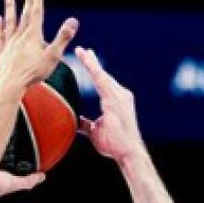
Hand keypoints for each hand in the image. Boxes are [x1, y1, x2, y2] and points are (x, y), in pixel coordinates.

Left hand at [0, 0, 78, 91]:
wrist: (11, 85)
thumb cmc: (33, 73)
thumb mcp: (53, 56)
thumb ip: (63, 37)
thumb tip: (74, 20)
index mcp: (33, 36)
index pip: (36, 15)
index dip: (37, 3)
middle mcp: (20, 37)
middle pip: (24, 15)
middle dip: (26, 2)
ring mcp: (9, 44)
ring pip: (9, 21)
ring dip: (9, 7)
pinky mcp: (1, 53)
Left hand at [75, 46, 144, 162]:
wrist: (127, 152)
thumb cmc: (114, 144)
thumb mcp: (95, 131)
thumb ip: (86, 124)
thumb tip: (76, 121)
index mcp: (116, 101)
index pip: (103, 83)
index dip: (95, 70)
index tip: (87, 59)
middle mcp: (120, 95)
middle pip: (103, 75)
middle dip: (92, 62)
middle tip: (82, 50)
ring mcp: (120, 96)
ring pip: (102, 75)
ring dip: (91, 62)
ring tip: (81, 52)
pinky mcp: (115, 99)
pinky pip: (101, 81)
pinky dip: (94, 69)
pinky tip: (86, 61)